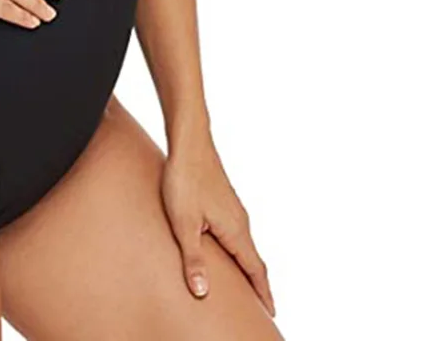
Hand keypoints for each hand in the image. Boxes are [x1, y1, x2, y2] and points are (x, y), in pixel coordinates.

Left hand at [161, 136, 275, 316]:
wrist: (189, 143)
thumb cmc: (184, 181)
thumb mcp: (184, 224)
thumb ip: (193, 259)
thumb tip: (202, 293)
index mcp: (236, 231)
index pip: (255, 270)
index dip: (263, 293)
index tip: (271, 313)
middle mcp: (240, 221)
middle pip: (253, 259)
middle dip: (258, 284)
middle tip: (262, 306)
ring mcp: (233, 209)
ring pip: (244, 245)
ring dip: (247, 266)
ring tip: (244, 284)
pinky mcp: (223, 199)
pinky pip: (235, 232)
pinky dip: (237, 249)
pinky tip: (225, 249)